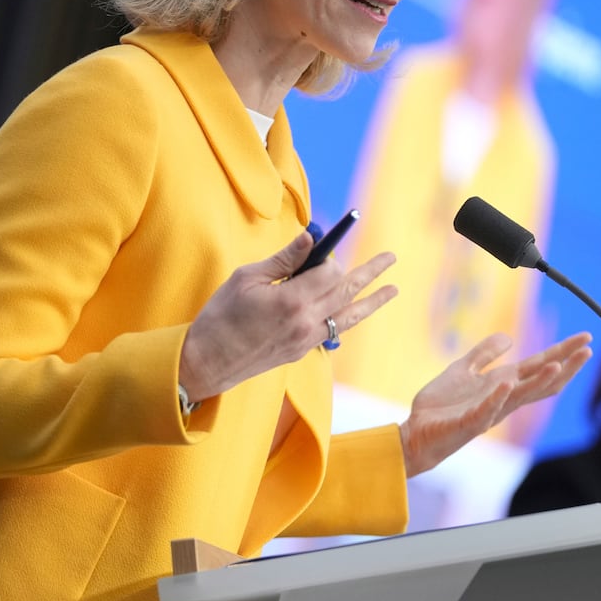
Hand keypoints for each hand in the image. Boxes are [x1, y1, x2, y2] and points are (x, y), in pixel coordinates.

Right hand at [178, 231, 397, 403]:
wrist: (208, 362)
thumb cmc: (221, 316)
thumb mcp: (246, 278)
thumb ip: (283, 259)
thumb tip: (311, 238)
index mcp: (292, 300)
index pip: (329, 272)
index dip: (330, 255)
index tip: (328, 243)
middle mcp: (306, 322)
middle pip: (347, 292)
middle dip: (371, 273)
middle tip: (391, 258)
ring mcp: (306, 340)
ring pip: (349, 317)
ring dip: (372, 301)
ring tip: (392, 290)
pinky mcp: (301, 351)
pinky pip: (334, 331)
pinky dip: (347, 318)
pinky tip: (355, 310)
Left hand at [399, 332, 592, 475]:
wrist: (417, 432)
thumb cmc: (442, 406)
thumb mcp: (463, 370)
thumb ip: (484, 354)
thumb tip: (510, 337)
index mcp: (503, 385)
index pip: (539, 367)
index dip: (562, 352)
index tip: (585, 337)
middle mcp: (503, 399)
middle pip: (542, 382)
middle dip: (565, 365)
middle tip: (587, 348)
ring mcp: (489, 412)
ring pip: (522, 397)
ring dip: (540, 380)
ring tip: (558, 364)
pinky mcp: (469, 423)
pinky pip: (487, 410)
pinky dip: (498, 397)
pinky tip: (508, 383)